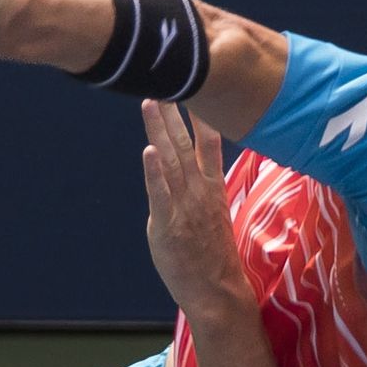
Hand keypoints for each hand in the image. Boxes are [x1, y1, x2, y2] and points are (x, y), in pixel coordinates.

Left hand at [141, 99, 250, 319]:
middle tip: (165, 75)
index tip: (196, 81)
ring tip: (151, 101)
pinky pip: (161, 195)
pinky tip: (149, 152)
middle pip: (186, 142)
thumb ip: (199, 184)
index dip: (201, 111)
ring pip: (172, 161)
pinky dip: (155, 173)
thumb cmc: (211, 254)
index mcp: (212, 185)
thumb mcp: (212, 211)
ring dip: (160, 130)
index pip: (209, 140)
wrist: (216, 291)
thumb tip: (184, 165)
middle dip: (175, 109)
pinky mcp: (168, 226)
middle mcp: (200, 191)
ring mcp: (185, 207)